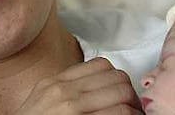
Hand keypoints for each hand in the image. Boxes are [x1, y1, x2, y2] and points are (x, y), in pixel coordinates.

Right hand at [15, 57, 143, 114]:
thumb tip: (94, 86)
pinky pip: (119, 114)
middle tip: (132, 104)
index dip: (116, 77)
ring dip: (134, 106)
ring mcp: (73, 109)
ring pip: (122, 94)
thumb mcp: (41, 100)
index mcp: (56, 83)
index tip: (119, 90)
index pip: (100, 65)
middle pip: (116, 77)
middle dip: (129, 91)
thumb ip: (63, 88)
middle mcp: (65, 92)